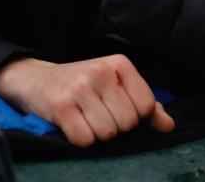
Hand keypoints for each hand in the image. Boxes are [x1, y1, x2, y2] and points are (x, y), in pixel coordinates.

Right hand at [0, 55, 175, 146]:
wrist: (36, 80)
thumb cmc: (82, 85)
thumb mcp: (115, 86)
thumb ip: (145, 104)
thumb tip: (168, 125)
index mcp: (120, 64)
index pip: (146, 106)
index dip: (133, 116)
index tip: (116, 109)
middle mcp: (101, 72)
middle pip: (127, 122)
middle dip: (114, 126)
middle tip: (96, 113)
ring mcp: (80, 87)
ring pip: (107, 133)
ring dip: (96, 133)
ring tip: (84, 118)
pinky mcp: (61, 106)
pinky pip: (85, 139)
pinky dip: (79, 139)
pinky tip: (72, 124)